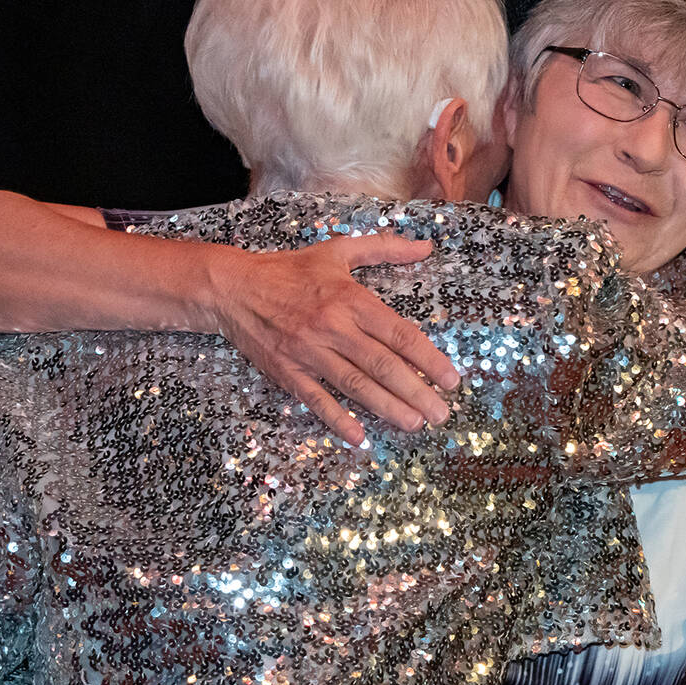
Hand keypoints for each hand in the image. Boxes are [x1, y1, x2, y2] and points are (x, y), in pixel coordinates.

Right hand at [207, 233, 459, 444]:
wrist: (234, 288)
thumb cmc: (289, 270)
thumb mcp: (338, 251)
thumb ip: (384, 248)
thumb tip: (425, 247)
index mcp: (350, 299)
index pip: (399, 333)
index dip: (428, 359)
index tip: (451, 379)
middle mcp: (333, 327)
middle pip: (383, 365)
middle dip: (417, 392)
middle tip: (441, 413)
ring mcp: (309, 352)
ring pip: (356, 385)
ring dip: (388, 408)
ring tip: (415, 424)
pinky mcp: (287, 371)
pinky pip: (317, 399)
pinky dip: (338, 420)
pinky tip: (360, 437)